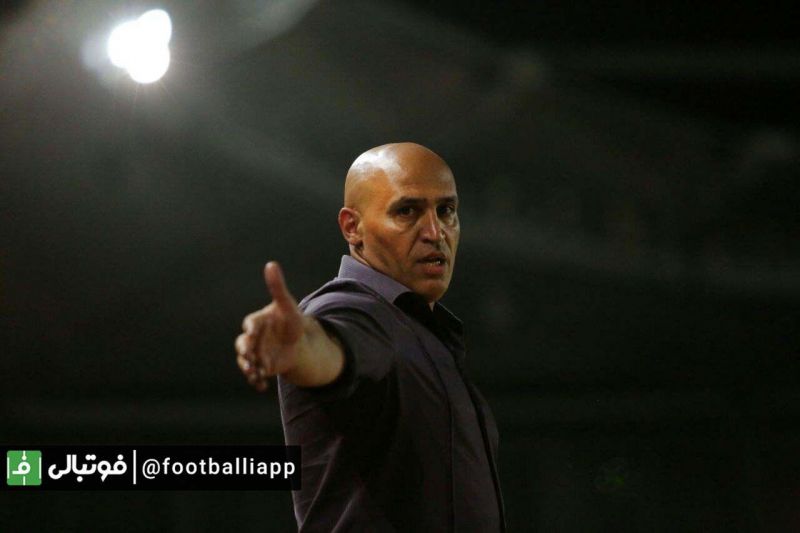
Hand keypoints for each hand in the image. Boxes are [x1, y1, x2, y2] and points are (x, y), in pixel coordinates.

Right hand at [235, 261, 303, 391]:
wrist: (298, 342)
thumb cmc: (290, 320)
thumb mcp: (288, 305)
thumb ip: (277, 287)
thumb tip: (271, 264)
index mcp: (258, 321)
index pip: (251, 323)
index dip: (251, 327)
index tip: (253, 331)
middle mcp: (253, 338)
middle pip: (243, 344)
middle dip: (246, 350)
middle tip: (250, 354)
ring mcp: (255, 354)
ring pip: (245, 361)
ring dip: (248, 367)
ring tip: (254, 372)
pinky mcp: (261, 367)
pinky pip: (254, 375)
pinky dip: (256, 381)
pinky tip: (262, 386)